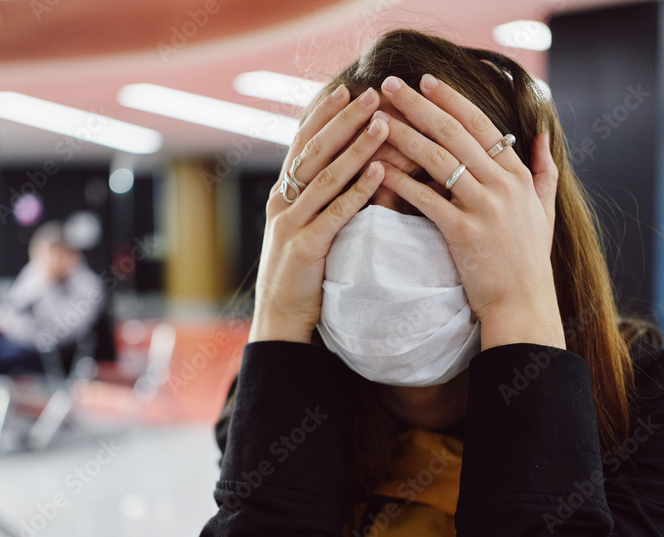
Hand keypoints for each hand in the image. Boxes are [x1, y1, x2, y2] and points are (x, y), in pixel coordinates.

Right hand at [249, 84, 390, 343]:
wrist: (280, 320)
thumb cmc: (302, 275)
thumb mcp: (309, 229)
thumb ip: (326, 201)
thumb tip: (360, 170)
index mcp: (282, 195)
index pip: (302, 144)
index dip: (323, 115)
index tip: (346, 89)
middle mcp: (282, 203)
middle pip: (313, 151)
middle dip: (343, 120)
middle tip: (371, 93)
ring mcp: (290, 224)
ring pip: (326, 176)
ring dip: (356, 147)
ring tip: (382, 123)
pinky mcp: (304, 248)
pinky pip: (336, 212)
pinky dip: (358, 190)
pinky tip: (380, 171)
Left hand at [376, 74, 564, 350]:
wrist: (523, 304)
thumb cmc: (528, 261)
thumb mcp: (544, 211)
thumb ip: (543, 172)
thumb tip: (542, 136)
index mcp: (518, 175)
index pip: (481, 124)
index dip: (452, 99)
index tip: (427, 80)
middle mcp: (503, 185)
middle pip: (454, 133)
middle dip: (419, 105)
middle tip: (389, 84)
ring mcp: (484, 207)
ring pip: (437, 159)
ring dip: (404, 136)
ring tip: (376, 120)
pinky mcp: (463, 232)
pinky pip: (426, 198)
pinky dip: (401, 181)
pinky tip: (377, 169)